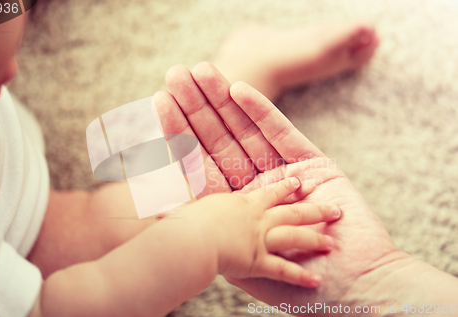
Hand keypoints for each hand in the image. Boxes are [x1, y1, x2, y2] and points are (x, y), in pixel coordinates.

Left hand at [154, 62, 404, 308]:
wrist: (355, 288)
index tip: (159, 101)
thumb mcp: (237, 258)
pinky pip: (282, 133)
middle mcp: (256, 187)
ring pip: (247, 132)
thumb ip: (202, 227)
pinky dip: (261, 112)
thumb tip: (151, 207)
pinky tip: (238, 90)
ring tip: (202, 71)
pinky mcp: (313, 165)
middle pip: (221, 141)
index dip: (180, 133)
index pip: (201, 164)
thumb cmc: (296, 286)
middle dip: (198, 107)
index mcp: (235, 209)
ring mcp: (284, 173)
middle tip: (176, 73)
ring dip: (224, 101)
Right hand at [179, 177, 341, 288]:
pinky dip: (299, 277)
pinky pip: (282, 270)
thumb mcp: (187, 201)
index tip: (300, 183)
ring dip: (314, 240)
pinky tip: (315, 282)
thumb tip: (176, 184)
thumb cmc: (185, 220)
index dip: (286, 188)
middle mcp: (257, 219)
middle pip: (292, 212)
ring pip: (294, 237)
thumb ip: (186, 193)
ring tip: (331, 243)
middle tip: (334, 210)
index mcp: (243, 204)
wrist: (189, 238)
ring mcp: (260, 240)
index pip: (270, 193)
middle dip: (315, 211)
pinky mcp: (258, 261)